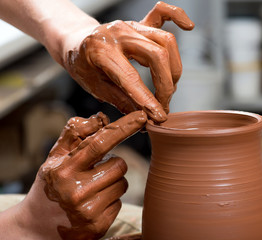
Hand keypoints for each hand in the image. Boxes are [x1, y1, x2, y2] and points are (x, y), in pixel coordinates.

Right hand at [8, 111, 145, 239]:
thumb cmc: (51, 185)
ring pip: (123, 183)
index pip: (99, 143)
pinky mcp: (99, 226)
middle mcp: (75, 191)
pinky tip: (94, 203)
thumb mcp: (55, 157)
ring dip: (113, 182)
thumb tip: (102, 118)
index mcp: (64, 170)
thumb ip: (75, 133)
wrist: (38, 226)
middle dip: (113, 164)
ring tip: (93, 188)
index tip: (141, 117)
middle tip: (96, 171)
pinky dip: (111, 200)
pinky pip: (120, 202)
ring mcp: (88, 211)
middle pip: (120, 165)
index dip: (123, 128)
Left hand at [64, 1, 193, 122]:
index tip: (159, 116)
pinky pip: (162, 12)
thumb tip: (144, 117)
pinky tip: (188, 26)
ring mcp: (130, 25)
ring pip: (165, 41)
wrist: (75, 41)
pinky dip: (177, 17)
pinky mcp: (138, 22)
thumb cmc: (82, 65)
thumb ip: (121, 101)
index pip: (131, 79)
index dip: (148, 100)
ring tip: (169, 87)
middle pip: (157, 55)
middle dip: (166, 86)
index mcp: (101, 52)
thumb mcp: (95, 88)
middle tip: (164, 105)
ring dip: (174, 68)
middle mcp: (118, 34)